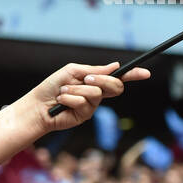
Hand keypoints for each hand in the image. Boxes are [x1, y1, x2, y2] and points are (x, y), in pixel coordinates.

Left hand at [22, 62, 149, 132]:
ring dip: (76, 89)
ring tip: (62, 92)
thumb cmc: (52, 87)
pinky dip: (69, 98)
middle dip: (102, 80)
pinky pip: (83, 102)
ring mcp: (92, 106)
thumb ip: (93, 70)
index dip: (133, 75)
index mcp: (95, 82)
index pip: (118, 78)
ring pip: (95, 93)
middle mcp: (97, 94)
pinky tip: (60, 101)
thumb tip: (115, 66)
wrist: (37, 105)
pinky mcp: (85, 116)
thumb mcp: (72, 72)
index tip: (145, 73)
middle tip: (85, 79)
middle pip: (115, 87)